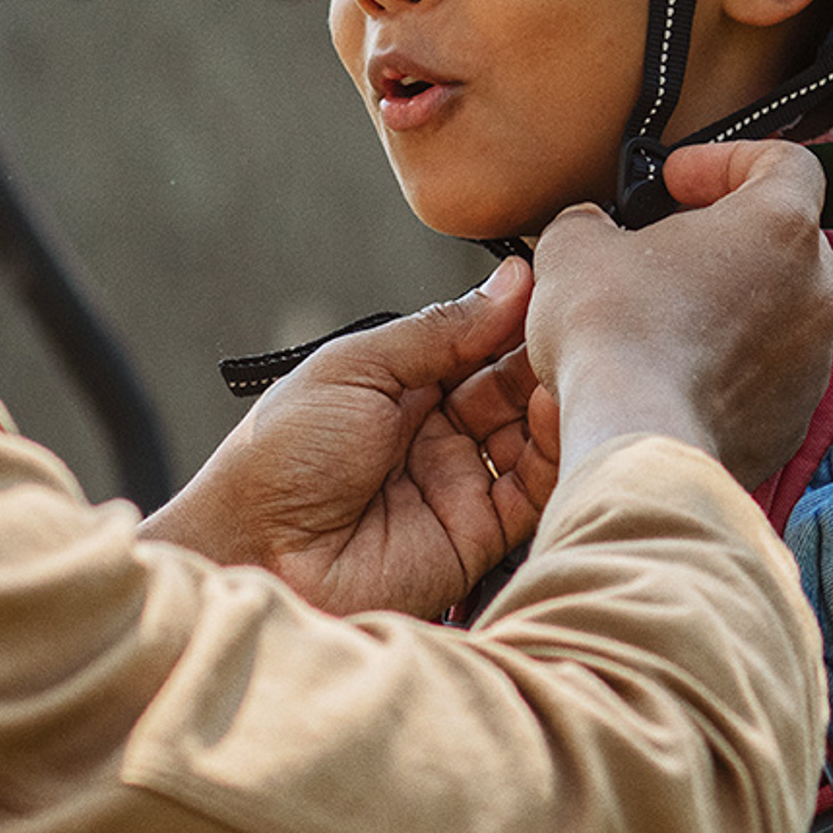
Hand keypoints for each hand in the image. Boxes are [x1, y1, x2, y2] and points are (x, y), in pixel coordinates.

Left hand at [144, 260, 556, 618]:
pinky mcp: (478, 534)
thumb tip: (513, 279)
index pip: (477, 344)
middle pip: (510, 386)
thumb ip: (439, 330)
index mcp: (401, 387)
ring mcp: (459, 482)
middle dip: (540, 354)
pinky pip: (531, 491)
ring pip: (529, 434)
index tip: (556, 282)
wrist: (257, 552)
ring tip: (574, 361)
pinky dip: (553, 452)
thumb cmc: (282, 455)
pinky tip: (559, 410)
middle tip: (574, 321)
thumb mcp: (356, 368)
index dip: (513, 317)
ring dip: (553, 398)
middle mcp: (437, 432)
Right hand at [527, 141, 832, 485]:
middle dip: (723, 238)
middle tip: (663, 248)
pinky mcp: (795, 417)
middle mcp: (814, 289)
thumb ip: (588, 222)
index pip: (786, 163)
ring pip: (777, 311)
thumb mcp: (574, 248)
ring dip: (727, 304)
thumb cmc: (616, 334)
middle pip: (783, 240)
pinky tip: (673, 374)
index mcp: (779, 226)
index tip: (677, 181)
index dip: (728, 160)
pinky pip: (768, 374)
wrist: (639, 441)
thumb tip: (587, 229)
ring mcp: (813, 359)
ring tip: (662, 317)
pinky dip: (729, 365)